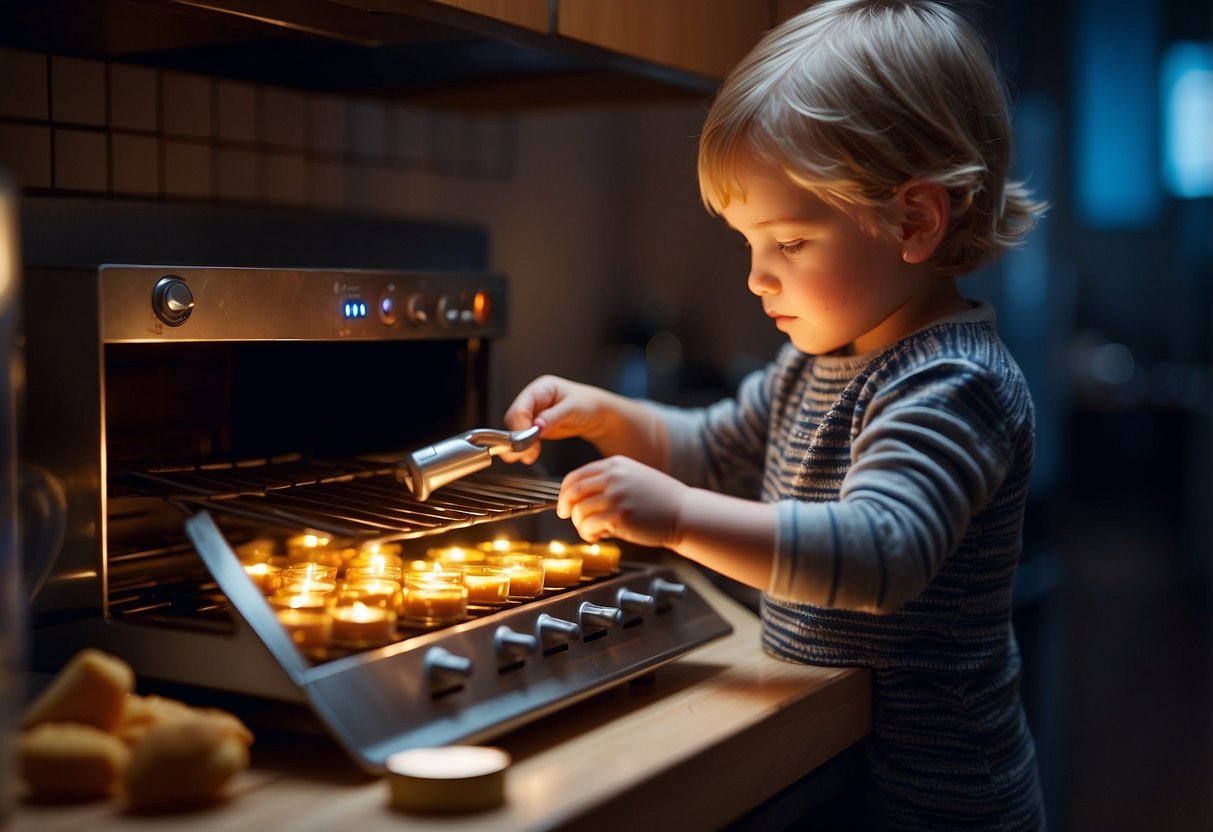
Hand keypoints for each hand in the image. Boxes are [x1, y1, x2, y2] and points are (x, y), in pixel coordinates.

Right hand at [500, 375, 613, 464]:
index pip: (521, 406)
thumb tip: (536, 425)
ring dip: (519, 445)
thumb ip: (554, 416)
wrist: (597, 415)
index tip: (528, 440)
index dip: (521, 425)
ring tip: (528, 456)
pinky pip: (523, 438)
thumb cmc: (588, 404)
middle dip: (518, 437)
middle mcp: (533, 400)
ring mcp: (533, 414)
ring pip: (515, 430)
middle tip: (527, 452)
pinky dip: (524, 448)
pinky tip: (531, 455)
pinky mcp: (534, 428)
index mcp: (540, 389)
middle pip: (514, 419)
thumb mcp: (573, 408)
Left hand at [557, 456, 685, 548]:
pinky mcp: (620, 516)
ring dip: (580, 525)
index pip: (576, 476)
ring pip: (579, 511)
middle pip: (574, 492)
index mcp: (615, 464)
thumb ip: (608, 482)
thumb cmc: (660, 500)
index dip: (564, 492)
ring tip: (591, 530)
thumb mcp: (633, 477)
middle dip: (565, 507)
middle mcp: (613, 477)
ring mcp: (616, 496)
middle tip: (566, 516)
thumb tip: (579, 498)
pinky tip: (598, 536)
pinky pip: (590, 526)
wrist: (684, 512)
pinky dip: (588, 534)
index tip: (563, 503)